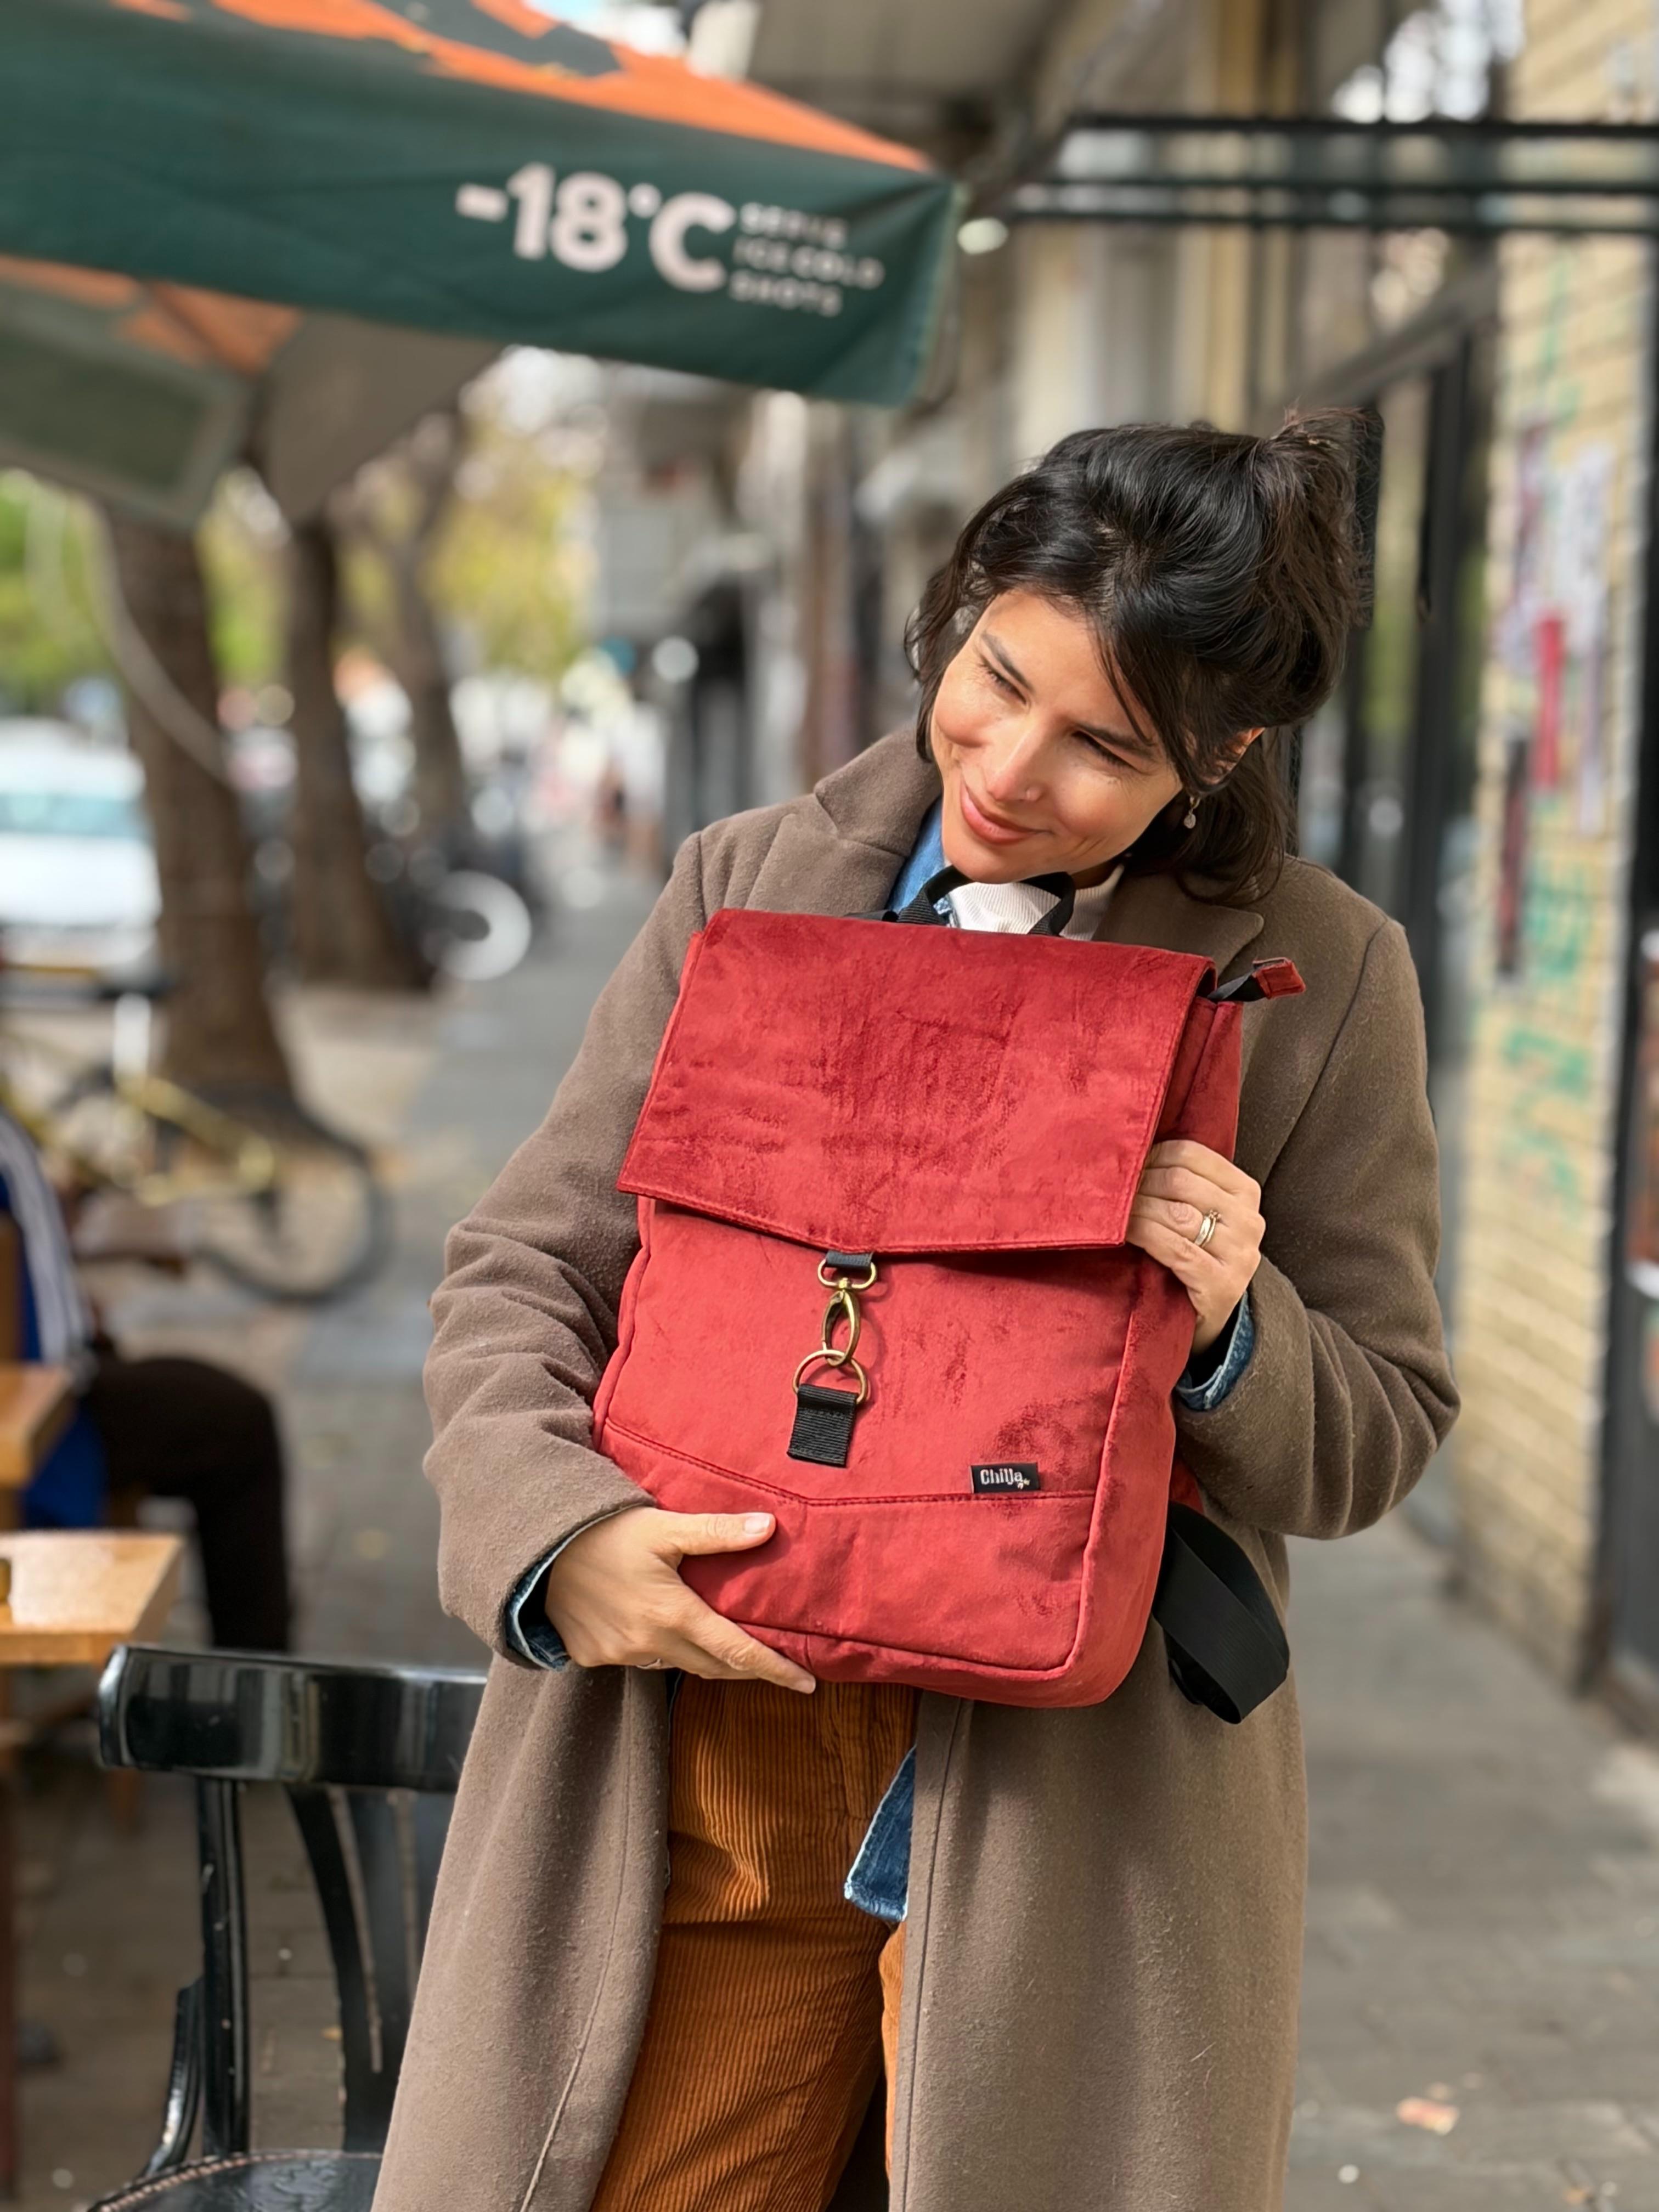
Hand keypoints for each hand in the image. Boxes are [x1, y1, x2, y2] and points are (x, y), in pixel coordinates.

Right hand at [543, 1508, 815, 1693]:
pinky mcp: (593, 1656)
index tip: (808, 1684)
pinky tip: (659, 1629)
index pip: (738, 1652)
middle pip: (713, 1666)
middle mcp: (649, 1643)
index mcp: (673, 1614)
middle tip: (776, 1666)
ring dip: (702, 1657)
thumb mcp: (664, 1526)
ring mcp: (619, 1654)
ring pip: (676, 1664)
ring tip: (723, 1643)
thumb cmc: (604, 1532)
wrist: (536, 1548)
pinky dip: (657, 1651)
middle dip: (746, 1668)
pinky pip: (638, 1661)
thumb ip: (717, 1533)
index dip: (775, 1669)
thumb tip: (769, 1527)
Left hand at [1126, 1139, 1263, 1356]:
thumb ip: (1179, 1182)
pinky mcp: (1223, 1285)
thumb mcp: (1196, 1212)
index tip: (1126, 1166)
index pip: (1191, 1154)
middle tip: (1110, 1189)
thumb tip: (1131, 1147)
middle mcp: (1250, 1219)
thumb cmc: (1193, 1255)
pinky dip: (1145, 1235)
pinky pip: (1175, 1248)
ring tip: (1112, 1211)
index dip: (1151, 1155)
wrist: (1206, 1314)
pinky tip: (1126, 1234)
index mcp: (1245, 1191)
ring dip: (1136, 1209)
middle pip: (1180, 1181)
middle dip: (1139, 1182)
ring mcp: (1240, 1254)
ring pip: (1176, 1213)